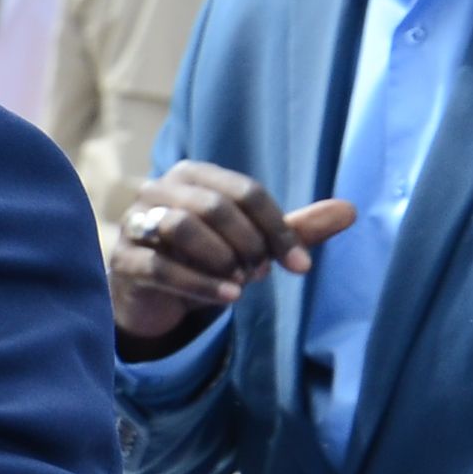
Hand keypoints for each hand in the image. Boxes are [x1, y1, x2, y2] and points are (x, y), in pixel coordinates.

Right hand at [109, 161, 354, 354]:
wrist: (155, 295)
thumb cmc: (207, 257)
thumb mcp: (254, 243)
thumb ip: (296, 228)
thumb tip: (351, 210)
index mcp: (192, 175)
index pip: (244, 192)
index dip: (279, 229)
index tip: (301, 266)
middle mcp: (158, 190)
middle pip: (213, 205)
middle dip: (248, 243)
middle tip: (263, 273)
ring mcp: (134, 223)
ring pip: (180, 227)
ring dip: (222, 258)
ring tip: (243, 284)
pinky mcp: (121, 260)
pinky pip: (160, 266)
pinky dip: (200, 284)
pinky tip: (228, 298)